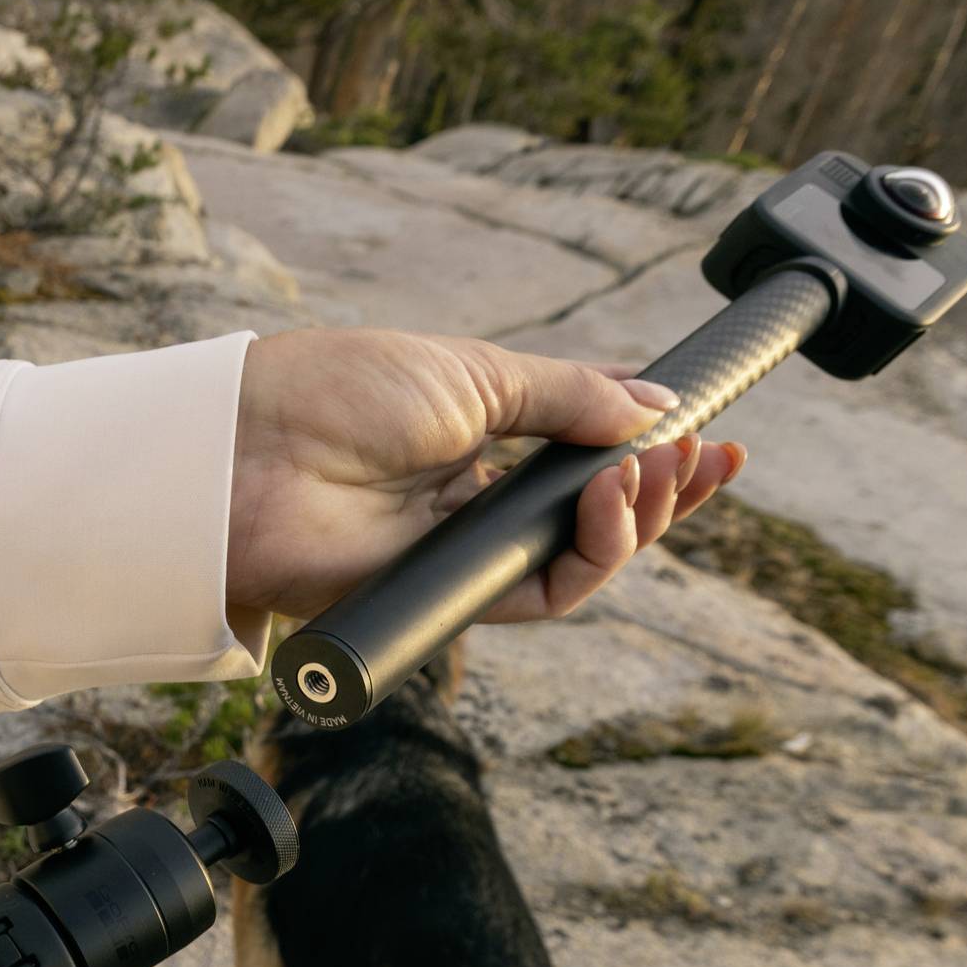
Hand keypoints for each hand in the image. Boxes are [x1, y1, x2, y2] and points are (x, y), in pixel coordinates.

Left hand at [225, 327, 745, 628]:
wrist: (258, 454)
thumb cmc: (338, 393)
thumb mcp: (472, 371)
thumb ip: (568, 396)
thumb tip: (656, 408)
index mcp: (480, 427)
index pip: (586, 444)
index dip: (650, 443)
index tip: (709, 429)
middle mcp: (478, 490)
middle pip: (596, 508)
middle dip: (663, 486)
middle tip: (701, 456)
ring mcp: (465, 546)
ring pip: (582, 556)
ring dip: (638, 518)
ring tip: (650, 475)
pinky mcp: (451, 596)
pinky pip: (545, 594)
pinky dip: (592, 556)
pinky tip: (610, 506)